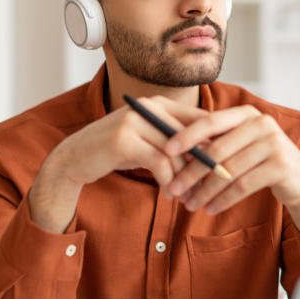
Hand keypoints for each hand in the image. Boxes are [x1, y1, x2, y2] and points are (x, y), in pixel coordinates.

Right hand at [54, 95, 206, 189]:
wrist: (75, 157)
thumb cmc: (119, 151)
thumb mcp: (150, 142)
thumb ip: (176, 141)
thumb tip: (214, 152)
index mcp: (159, 103)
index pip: (199, 119)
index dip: (216, 143)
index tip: (224, 166)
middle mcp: (148, 106)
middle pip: (190, 136)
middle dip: (202, 164)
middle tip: (209, 187)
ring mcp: (134, 120)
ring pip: (175, 151)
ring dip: (185, 177)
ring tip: (188, 195)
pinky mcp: (124, 139)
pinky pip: (158, 162)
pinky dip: (167, 181)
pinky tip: (169, 194)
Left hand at [162, 106, 299, 240]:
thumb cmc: (262, 162)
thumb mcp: (241, 147)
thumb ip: (216, 144)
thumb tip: (173, 151)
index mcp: (247, 113)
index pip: (211, 121)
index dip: (187, 135)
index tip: (165, 150)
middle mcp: (262, 123)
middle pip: (217, 149)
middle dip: (191, 171)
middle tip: (173, 188)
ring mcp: (274, 143)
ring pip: (228, 170)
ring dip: (205, 190)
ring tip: (190, 205)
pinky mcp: (281, 166)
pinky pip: (243, 185)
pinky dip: (223, 199)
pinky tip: (210, 209)